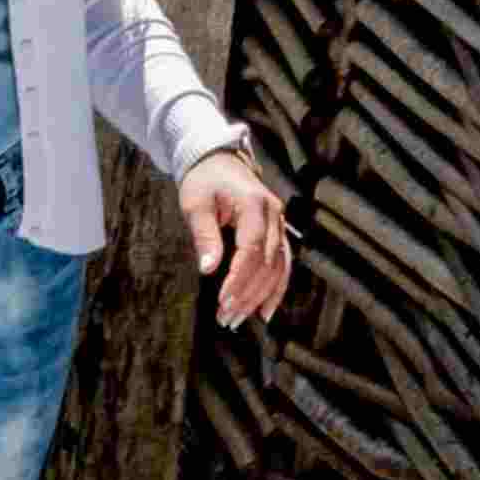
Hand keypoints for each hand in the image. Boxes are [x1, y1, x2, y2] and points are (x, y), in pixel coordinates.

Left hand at [181, 148, 294, 327]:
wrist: (218, 160)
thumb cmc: (203, 180)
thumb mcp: (195, 204)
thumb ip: (205, 235)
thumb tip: (208, 269)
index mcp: (253, 203)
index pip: (251, 249)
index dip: (239, 278)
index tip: (223, 300)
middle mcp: (273, 214)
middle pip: (267, 263)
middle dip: (247, 294)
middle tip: (226, 318)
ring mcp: (279, 223)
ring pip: (278, 267)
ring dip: (260, 297)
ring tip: (239, 319)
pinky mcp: (278, 232)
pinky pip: (283, 264)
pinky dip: (277, 289)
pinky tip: (265, 311)